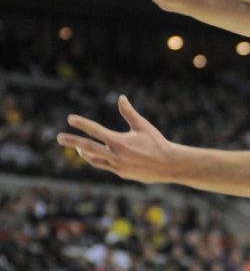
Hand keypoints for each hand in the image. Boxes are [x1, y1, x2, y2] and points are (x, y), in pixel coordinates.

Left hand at [57, 95, 173, 183]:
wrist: (168, 165)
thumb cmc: (157, 143)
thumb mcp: (143, 126)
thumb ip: (129, 112)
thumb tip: (121, 97)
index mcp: (120, 141)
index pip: (96, 131)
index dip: (82, 124)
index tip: (70, 119)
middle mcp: (116, 155)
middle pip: (88, 147)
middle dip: (72, 142)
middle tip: (59, 137)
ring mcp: (117, 166)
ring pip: (93, 159)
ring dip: (84, 152)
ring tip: (77, 147)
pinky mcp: (120, 173)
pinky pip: (104, 165)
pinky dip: (97, 159)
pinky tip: (94, 155)